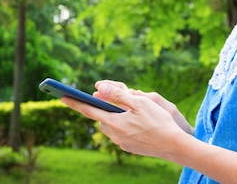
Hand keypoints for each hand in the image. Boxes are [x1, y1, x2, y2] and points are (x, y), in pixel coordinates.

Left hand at [61, 80, 191, 157]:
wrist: (174, 146)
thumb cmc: (158, 121)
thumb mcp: (139, 102)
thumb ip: (117, 95)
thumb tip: (98, 88)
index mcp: (114, 122)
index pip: (88, 110)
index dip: (74, 102)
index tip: (62, 96)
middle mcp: (114, 134)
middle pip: (101, 117)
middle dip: (104, 108)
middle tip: (117, 99)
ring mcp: (121, 143)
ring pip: (111, 126)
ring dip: (115, 117)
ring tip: (132, 111)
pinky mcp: (129, 147)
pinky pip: (120, 133)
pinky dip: (124, 125)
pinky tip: (138, 122)